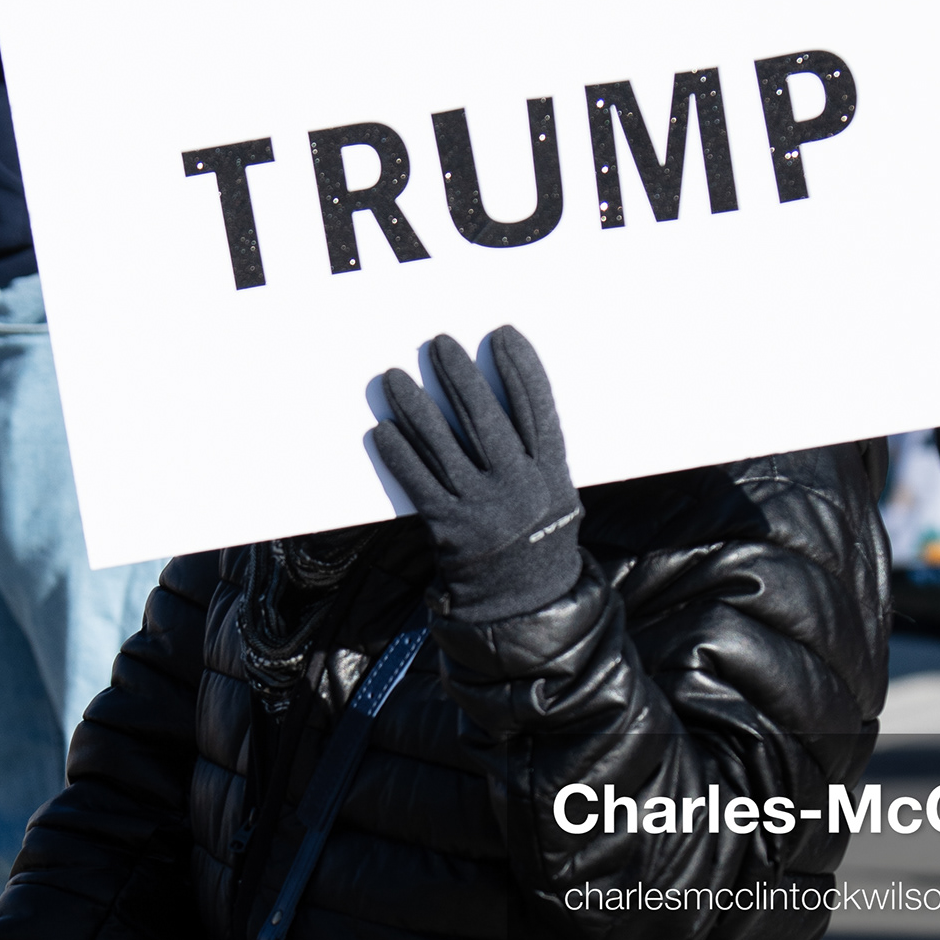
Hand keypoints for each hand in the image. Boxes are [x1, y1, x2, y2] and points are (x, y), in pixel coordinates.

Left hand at [374, 327, 582, 622]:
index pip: (536, 408)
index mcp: (552, 474)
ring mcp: (482, 508)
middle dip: (459, 375)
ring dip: (414, 406)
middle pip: (484, 418)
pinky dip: (398, 454)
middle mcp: (519, 487)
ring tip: (396, 378)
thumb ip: (538, 454)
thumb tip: (508, 396)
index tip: (502, 335)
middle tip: (439, 345)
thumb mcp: (556, 496)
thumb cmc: (538, 540)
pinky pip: (418, 482)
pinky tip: (383, 430)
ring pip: (442, 444)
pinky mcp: (449, 529)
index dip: (520, 368)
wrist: (524, 604)